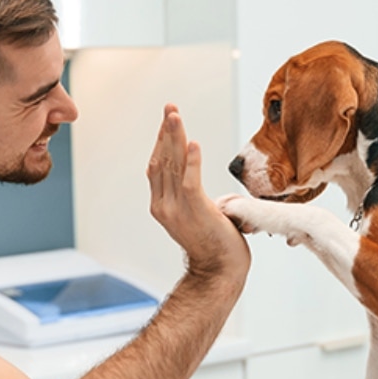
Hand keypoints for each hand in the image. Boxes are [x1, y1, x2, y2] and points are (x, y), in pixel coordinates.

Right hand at [147, 104, 249, 278]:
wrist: (220, 271)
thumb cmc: (214, 242)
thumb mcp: (194, 213)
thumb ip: (186, 192)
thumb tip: (185, 169)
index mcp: (161, 204)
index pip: (157, 165)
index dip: (161, 140)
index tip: (168, 119)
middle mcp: (163, 205)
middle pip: (162, 160)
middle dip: (166, 132)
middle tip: (169, 108)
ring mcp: (176, 209)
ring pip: (173, 166)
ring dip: (175, 138)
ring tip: (175, 116)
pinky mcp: (195, 212)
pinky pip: (190, 182)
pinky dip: (192, 161)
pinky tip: (194, 143)